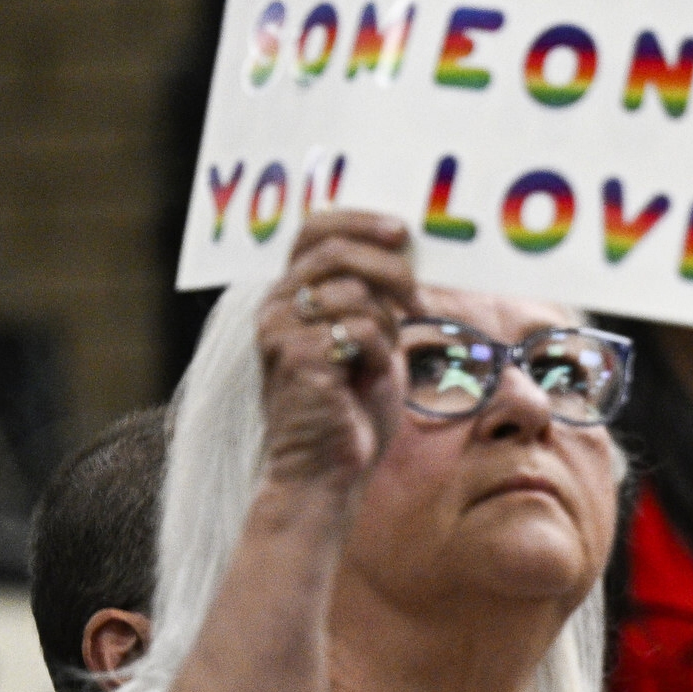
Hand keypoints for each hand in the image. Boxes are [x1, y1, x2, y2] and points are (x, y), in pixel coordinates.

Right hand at [260, 211, 414, 493]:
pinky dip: (381, 354)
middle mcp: (274, 307)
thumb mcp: (368, 340)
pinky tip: (368, 380)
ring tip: (380, 360)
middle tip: (418, 302)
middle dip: (391, 270)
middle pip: (338, 251)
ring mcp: (279, 332)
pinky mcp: (297, 358)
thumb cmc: (351, 407)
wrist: (327, 470)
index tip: (400, 231)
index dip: (358, 220)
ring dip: (387, 326)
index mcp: (288, 295)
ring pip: (356, 292)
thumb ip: (375, 298)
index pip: (313, 230)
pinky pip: (361, 330)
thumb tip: (409, 255)